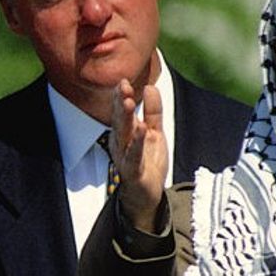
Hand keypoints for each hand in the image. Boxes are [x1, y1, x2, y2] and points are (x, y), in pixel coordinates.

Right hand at [108, 79, 167, 231]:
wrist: (147, 195)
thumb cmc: (148, 162)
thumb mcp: (155, 132)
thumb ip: (153, 111)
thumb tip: (151, 86)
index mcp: (124, 132)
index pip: (121, 111)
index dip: (121, 96)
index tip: (124, 80)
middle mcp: (120, 143)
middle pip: (120, 120)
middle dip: (121, 102)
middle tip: (123, 86)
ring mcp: (125, 157)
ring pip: (124, 135)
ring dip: (126, 118)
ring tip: (130, 102)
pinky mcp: (133, 172)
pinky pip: (134, 156)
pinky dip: (137, 143)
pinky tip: (142, 129)